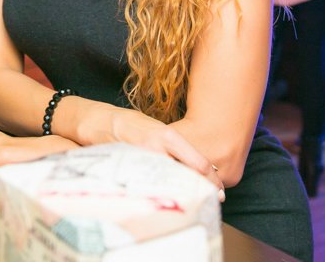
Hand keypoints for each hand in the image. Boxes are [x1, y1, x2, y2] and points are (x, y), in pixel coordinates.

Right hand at [104, 108, 224, 199]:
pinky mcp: (132, 170)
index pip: (198, 164)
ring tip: (194, 200)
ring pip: (171, 184)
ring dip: (184, 193)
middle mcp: (157, 149)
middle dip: (201, 190)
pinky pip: (153, 186)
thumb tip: (201, 168)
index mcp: (169, 137)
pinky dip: (164, 193)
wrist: (106, 124)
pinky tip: (169, 198)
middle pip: (187, 177)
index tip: (219, 190)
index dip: (212, 180)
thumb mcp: (162, 131)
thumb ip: (179, 148)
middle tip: (211, 199)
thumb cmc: (137, 126)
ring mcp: (143, 161)